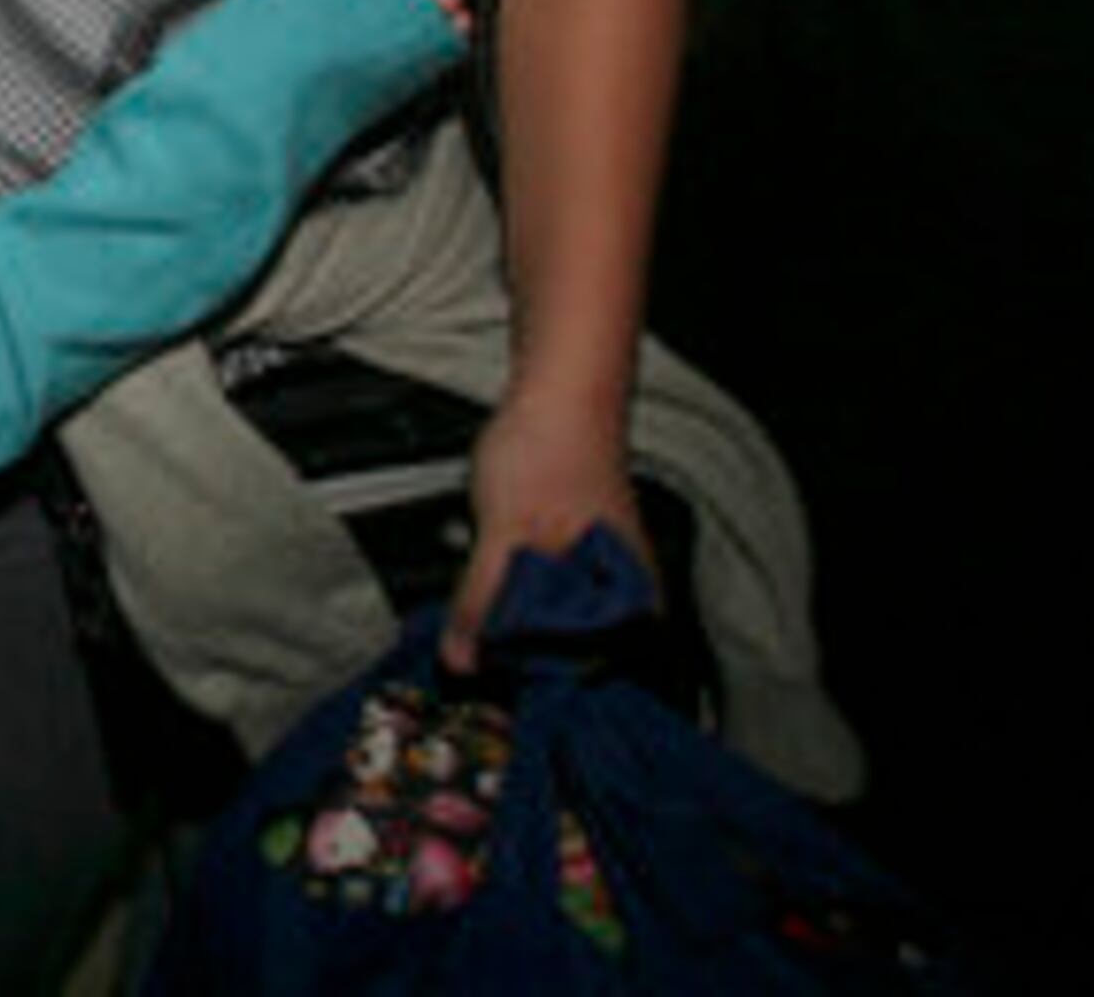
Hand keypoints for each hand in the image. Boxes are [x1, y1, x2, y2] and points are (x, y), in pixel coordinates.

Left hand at [441, 381, 650, 673]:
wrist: (558, 388)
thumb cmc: (551, 454)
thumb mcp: (506, 536)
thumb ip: (484, 602)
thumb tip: (461, 662)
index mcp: (631, 605)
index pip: (588, 675)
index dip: (537, 691)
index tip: (489, 706)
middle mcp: (626, 599)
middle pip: (565, 653)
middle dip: (517, 661)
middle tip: (465, 671)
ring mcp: (600, 576)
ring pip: (548, 623)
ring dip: (510, 631)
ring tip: (468, 642)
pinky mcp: (573, 556)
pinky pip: (542, 595)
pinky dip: (511, 600)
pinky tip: (481, 604)